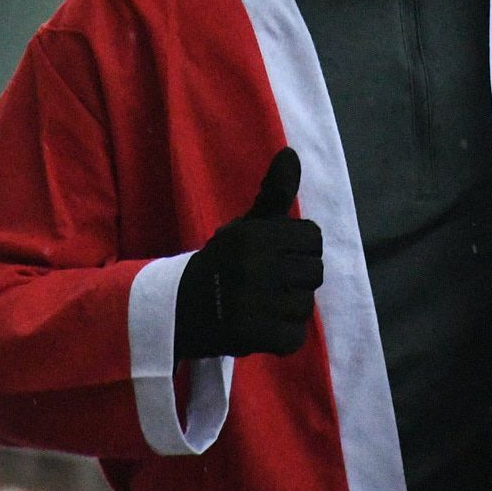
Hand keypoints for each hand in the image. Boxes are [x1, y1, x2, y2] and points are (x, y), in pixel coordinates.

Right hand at [173, 148, 323, 358]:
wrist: (177, 309)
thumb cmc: (222, 263)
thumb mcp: (245, 226)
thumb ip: (274, 194)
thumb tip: (291, 153)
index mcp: (254, 235)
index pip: (313, 237)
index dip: (300, 248)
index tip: (280, 257)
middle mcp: (254, 265)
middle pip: (315, 272)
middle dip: (296, 279)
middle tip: (269, 284)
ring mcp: (252, 302)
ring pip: (306, 306)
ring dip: (289, 309)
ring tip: (264, 305)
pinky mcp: (251, 335)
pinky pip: (294, 337)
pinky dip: (283, 337)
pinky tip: (263, 327)